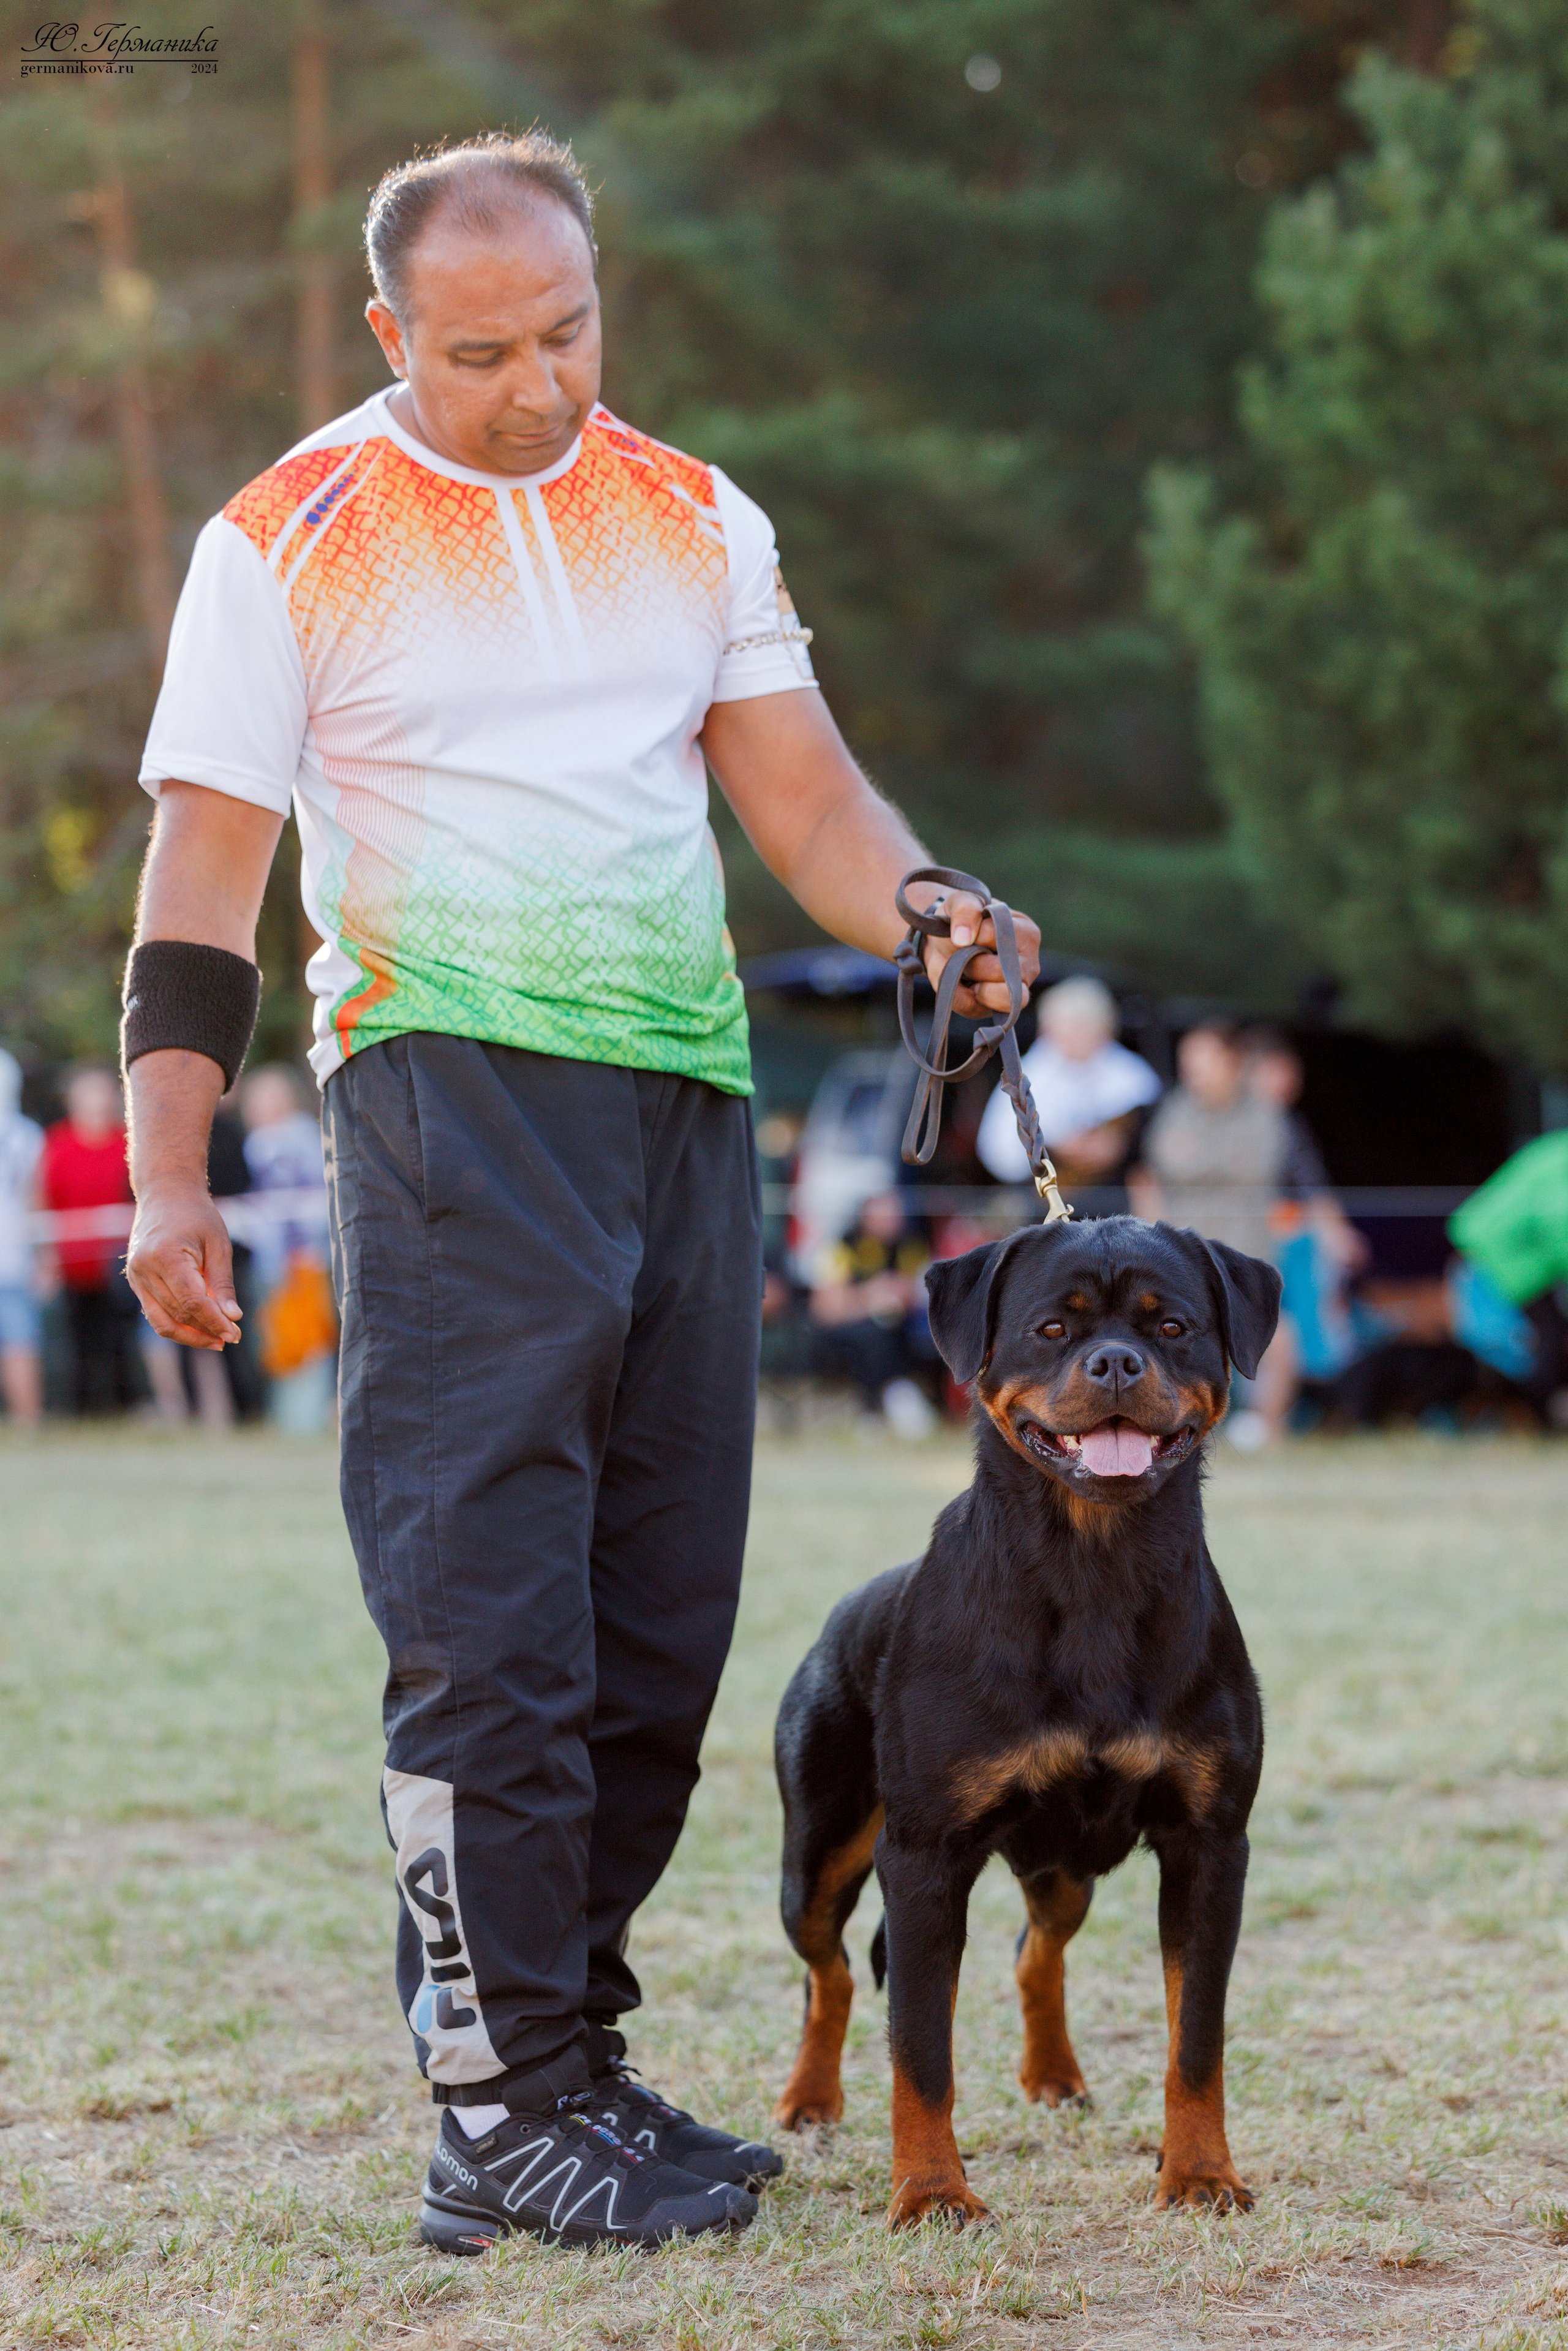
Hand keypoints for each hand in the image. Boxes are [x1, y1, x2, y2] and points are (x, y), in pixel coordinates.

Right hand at [127, 1179, 241, 1349]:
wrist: (165, 1193)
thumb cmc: (197, 1215)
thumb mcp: (218, 1245)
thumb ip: (223, 1284)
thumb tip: (232, 1318)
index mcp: (166, 1256)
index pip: (192, 1302)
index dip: (214, 1322)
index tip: (235, 1333)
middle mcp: (144, 1269)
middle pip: (178, 1313)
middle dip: (207, 1329)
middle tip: (233, 1337)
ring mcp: (136, 1278)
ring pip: (163, 1321)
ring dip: (191, 1335)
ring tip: (218, 1340)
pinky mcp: (136, 1283)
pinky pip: (155, 1314)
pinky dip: (176, 1325)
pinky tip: (200, 1329)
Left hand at [921, 890, 1040, 1019]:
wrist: (941, 945)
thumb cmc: (960, 922)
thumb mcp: (960, 902)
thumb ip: (965, 909)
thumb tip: (963, 938)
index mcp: (1027, 933)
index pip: (998, 936)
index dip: (973, 934)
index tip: (966, 931)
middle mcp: (1030, 964)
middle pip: (999, 970)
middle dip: (970, 962)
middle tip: (962, 953)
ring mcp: (1018, 990)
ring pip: (1002, 997)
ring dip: (972, 983)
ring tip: (964, 970)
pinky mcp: (997, 1009)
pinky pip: (977, 1009)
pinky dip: (960, 997)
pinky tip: (961, 983)